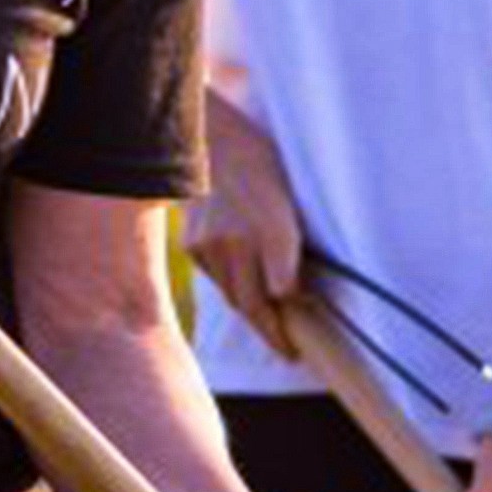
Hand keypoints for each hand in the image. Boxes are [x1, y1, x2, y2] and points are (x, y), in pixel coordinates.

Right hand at [182, 91, 306, 356]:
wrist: (218, 144)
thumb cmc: (268, 171)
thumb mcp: (294, 203)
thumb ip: (294, 250)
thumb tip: (297, 296)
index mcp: (274, 226)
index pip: (281, 293)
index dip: (288, 323)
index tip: (298, 343)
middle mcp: (240, 240)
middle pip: (253, 304)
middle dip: (271, 331)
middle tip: (286, 347)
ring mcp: (211, 244)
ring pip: (233, 296)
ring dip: (251, 310)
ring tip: (270, 322)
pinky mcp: (192, 247)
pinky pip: (216, 279)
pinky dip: (231, 284)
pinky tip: (242, 278)